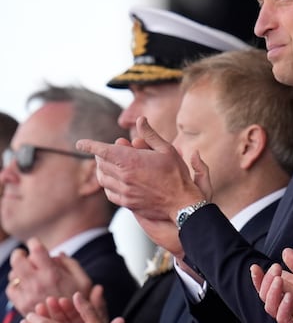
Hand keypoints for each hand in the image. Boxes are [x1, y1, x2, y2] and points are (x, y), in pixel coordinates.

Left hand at [6, 238, 91, 314]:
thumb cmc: (78, 301)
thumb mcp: (83, 279)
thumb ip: (70, 263)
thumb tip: (57, 253)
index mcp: (52, 273)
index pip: (36, 249)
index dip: (34, 243)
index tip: (36, 243)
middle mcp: (37, 282)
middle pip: (18, 260)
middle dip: (20, 254)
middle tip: (24, 254)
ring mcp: (27, 294)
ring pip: (13, 274)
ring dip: (19, 270)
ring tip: (28, 272)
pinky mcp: (21, 305)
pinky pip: (11, 289)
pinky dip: (15, 284)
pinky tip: (25, 285)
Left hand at [76, 116, 204, 258]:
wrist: (182, 202)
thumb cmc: (177, 174)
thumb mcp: (167, 149)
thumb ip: (150, 134)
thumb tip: (141, 120)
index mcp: (132, 161)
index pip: (102, 150)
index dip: (89, 145)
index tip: (80, 143)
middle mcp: (124, 176)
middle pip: (101, 163)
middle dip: (101, 155)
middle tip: (108, 150)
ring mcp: (124, 191)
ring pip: (102, 178)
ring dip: (102, 170)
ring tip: (110, 165)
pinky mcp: (127, 202)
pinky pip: (109, 193)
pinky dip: (108, 184)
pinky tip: (115, 180)